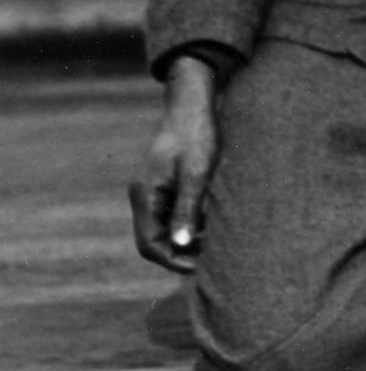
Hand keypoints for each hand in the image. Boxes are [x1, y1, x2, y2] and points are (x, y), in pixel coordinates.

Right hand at [129, 54, 219, 272]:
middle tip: (210, 264)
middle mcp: (145, 195)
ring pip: (164, 227)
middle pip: (154, 240)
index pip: (149, 244)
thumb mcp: (196, 172)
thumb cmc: (198, 133)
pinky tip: (214, 226)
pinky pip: (172, 213)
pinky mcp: (167, 182)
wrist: (193, 102)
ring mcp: (154, 189)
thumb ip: (188, 208)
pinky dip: (189, 224)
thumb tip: (181, 245)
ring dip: (186, 241)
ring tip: (215, 248)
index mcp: (146, 195)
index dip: (172, 260)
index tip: (199, 269)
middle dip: (179, 255)